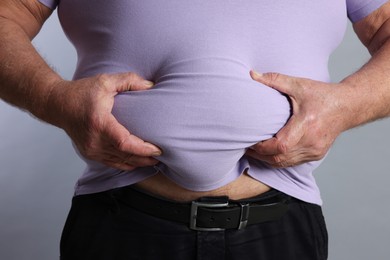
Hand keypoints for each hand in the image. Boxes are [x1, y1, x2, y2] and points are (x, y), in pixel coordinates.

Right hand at [46, 72, 161, 170]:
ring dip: (138, 163)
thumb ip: (129, 80)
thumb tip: (151, 85)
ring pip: (119, 162)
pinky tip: (137, 162)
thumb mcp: (105, 81)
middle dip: (145, 158)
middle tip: (162, 156)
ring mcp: (91, 149)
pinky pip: (112, 163)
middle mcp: (94, 140)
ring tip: (154, 161)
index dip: (142, 149)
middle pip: (125, 156)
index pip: (124, 143)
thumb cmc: (82, 92)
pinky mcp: (90, 153)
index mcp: (99, 123)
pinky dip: (126, 164)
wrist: (58, 104)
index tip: (157, 149)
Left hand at [246, 70, 346, 166]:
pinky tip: (270, 153)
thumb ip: (274, 80)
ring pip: (285, 162)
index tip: (249, 140)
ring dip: (268, 159)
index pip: (280, 145)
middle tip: (247, 146)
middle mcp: (311, 141)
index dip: (262, 147)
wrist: (348, 106)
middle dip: (260, 154)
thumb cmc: (322, 95)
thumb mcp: (298, 85)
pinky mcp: (317, 154)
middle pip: (279, 157)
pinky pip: (293, 162)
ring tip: (254, 151)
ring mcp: (315, 150)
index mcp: (306, 124)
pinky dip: (279, 159)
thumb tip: (252, 74)